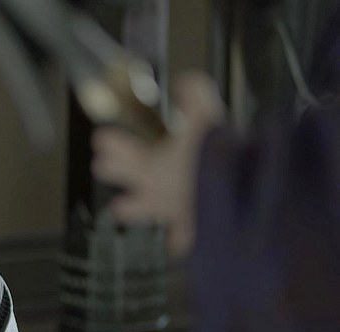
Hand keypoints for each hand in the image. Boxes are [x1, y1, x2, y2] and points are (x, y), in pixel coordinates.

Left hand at [90, 71, 224, 255]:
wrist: (239, 201)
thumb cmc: (217, 162)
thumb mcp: (206, 116)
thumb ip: (193, 94)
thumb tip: (185, 81)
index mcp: (146, 162)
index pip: (112, 147)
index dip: (108, 140)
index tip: (103, 136)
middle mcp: (148, 189)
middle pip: (113, 177)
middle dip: (108, 167)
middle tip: (104, 163)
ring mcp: (164, 212)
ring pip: (134, 211)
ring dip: (129, 206)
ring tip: (122, 206)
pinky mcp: (187, 232)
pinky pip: (176, 238)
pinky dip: (176, 237)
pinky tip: (177, 239)